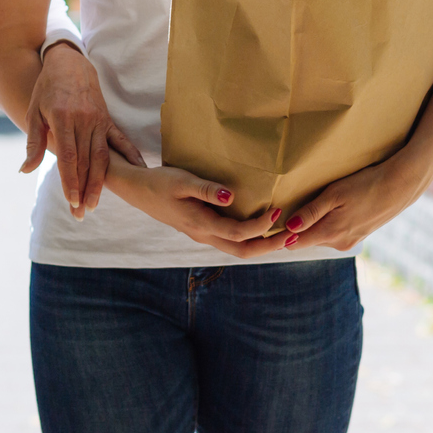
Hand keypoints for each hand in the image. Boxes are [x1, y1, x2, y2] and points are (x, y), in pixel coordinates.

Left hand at [24, 42, 143, 219]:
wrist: (69, 64)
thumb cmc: (46, 89)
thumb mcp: (33, 113)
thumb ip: (33, 143)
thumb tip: (25, 170)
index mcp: (63, 118)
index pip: (68, 156)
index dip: (71, 180)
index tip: (71, 201)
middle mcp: (84, 120)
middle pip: (86, 162)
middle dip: (84, 190)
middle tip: (81, 214)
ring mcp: (99, 120)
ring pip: (102, 157)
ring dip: (100, 183)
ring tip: (95, 205)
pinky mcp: (108, 120)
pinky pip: (121, 141)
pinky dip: (130, 157)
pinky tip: (138, 172)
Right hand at [105, 155, 286, 258]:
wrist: (138, 191)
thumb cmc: (160, 182)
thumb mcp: (182, 181)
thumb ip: (207, 189)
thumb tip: (231, 196)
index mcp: (200, 224)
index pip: (238, 233)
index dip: (261, 226)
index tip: (278, 211)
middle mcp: (203, 235)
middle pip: (243, 251)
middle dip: (270, 246)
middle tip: (294, 235)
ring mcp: (203, 235)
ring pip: (238, 250)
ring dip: (262, 245)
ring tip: (285, 235)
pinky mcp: (203, 230)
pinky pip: (232, 241)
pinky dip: (251, 239)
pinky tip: (262, 229)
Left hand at [280, 152, 430, 252]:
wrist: (400, 185)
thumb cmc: (366, 184)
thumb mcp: (335, 194)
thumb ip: (311, 212)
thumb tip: (289, 228)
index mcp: (330, 233)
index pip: (296, 242)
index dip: (282, 233)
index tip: (272, 222)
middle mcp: (339, 243)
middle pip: (308, 239)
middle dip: (298, 229)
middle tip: (289, 209)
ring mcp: (350, 241)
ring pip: (322, 236)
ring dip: (316, 226)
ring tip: (314, 206)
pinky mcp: (360, 236)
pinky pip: (336, 234)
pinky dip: (330, 224)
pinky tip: (336, 209)